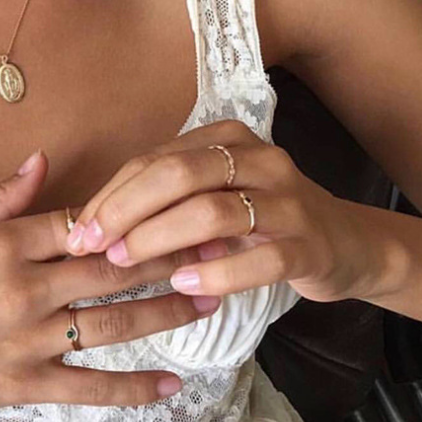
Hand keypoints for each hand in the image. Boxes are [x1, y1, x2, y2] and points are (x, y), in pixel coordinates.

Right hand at [0, 150, 220, 421]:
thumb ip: (1, 197)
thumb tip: (41, 157)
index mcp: (5, 245)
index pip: (82, 222)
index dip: (130, 215)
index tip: (169, 207)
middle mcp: (24, 289)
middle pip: (111, 269)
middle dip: (167, 256)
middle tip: (213, 247)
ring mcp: (27, 340)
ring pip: (112, 323)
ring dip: (165, 312)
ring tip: (208, 300)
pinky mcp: (24, 384)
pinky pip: (89, 386)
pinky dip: (133, 386)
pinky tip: (172, 382)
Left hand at [64, 119, 378, 304]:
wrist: (342, 242)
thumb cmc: (258, 217)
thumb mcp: (211, 195)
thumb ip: (164, 199)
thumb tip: (95, 224)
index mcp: (225, 139)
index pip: (153, 160)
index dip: (111, 195)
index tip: (79, 229)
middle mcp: (258, 158)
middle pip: (177, 175)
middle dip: (126, 210)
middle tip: (94, 246)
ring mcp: (287, 199)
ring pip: (212, 211)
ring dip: (159, 238)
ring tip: (126, 262)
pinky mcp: (309, 243)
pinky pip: (259, 258)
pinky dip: (217, 271)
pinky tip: (184, 283)